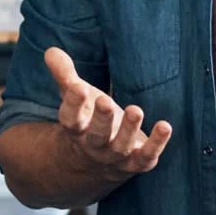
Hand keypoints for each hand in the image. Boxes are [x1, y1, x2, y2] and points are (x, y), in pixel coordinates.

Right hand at [46, 47, 172, 180]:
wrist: (96, 163)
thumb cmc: (88, 119)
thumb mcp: (76, 98)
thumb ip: (65, 75)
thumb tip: (51, 51)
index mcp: (77, 129)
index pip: (70, 119)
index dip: (73, 104)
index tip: (78, 87)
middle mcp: (94, 146)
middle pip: (96, 136)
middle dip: (102, 120)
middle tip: (105, 101)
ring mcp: (116, 157)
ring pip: (121, 147)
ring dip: (128, 130)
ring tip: (135, 110)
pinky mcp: (137, 162)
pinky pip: (146, 157)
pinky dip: (156, 144)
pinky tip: (164, 126)